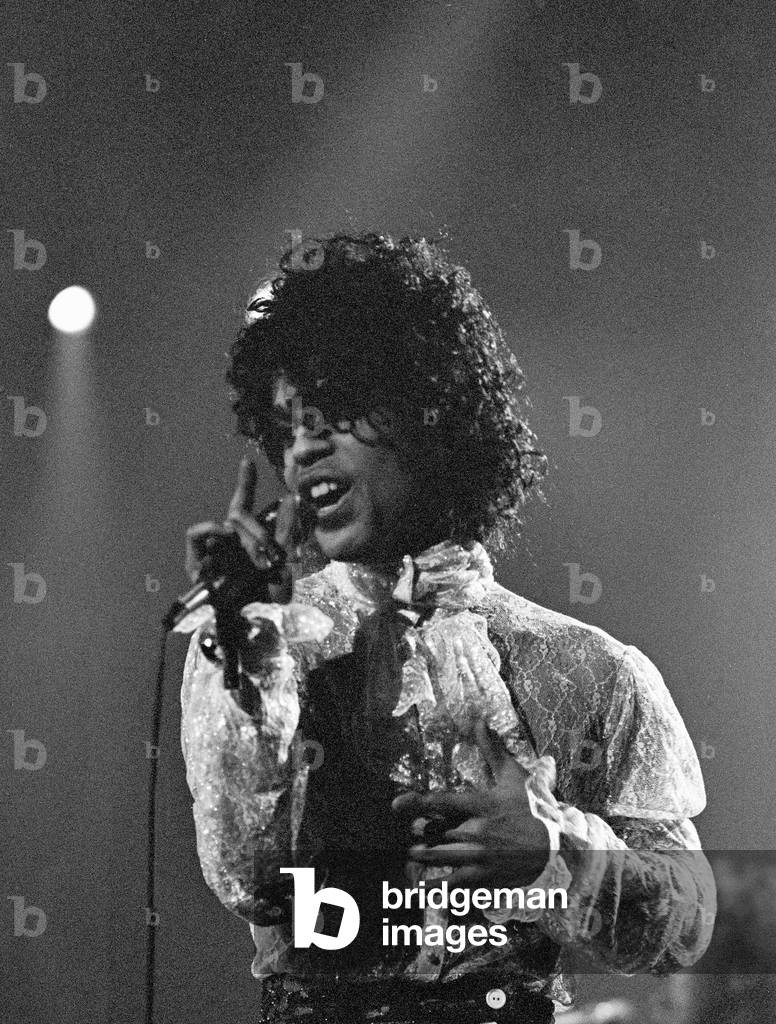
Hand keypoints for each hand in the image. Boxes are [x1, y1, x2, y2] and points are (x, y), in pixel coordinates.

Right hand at [185, 456, 292, 607]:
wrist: (251, 623)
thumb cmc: (267, 595)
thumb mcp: (285, 562)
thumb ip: (286, 531)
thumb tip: (290, 499)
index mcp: (246, 539)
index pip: (243, 505)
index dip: (244, 482)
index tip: (246, 461)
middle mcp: (228, 540)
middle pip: (241, 514)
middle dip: (261, 530)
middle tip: (273, 554)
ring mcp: (213, 549)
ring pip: (226, 523)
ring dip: (246, 537)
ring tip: (257, 557)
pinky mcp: (196, 561)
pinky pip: (197, 534)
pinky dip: (209, 532)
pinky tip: (225, 541)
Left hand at [391, 720, 549, 889]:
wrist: (558, 845)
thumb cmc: (534, 808)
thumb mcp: (513, 776)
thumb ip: (492, 749)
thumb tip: (479, 720)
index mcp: (481, 805)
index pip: (442, 803)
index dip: (416, 804)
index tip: (396, 805)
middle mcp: (478, 831)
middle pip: (437, 833)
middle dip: (422, 833)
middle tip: (416, 832)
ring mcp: (481, 857)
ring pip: (441, 859)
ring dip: (424, 858)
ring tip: (414, 856)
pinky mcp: (486, 878)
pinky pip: (454, 886)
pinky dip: (436, 888)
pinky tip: (423, 888)